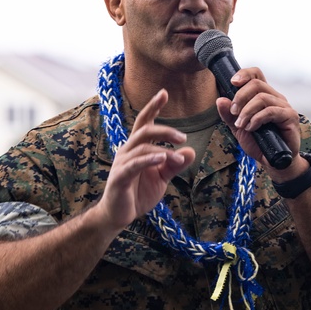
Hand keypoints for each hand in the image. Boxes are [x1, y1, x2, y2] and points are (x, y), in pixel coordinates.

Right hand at [94, 89, 193, 231]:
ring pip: (142, 147)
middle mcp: (127, 151)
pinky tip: (162, 158)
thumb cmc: (138, 193)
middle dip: (164, 130)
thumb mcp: (162, 177)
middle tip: (183, 136)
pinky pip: (134, 164)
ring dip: (163, 151)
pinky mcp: (120, 177)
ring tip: (179, 158)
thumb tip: (191, 151)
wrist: (119, 215)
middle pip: (144, 131)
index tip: (164, 93)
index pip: (144, 123)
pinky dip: (149, 159)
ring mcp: (122, 163)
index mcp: (137, 148)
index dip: (153, 107)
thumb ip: (174, 164)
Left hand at [215, 67, 302, 175]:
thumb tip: (220, 100)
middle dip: (240, 97)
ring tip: (241, 124)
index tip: (232, 82)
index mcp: (264, 96)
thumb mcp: (239, 129)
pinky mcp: (290, 116)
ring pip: (262, 97)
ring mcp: (284, 106)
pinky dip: (257, 119)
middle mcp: (275, 98)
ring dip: (246, 111)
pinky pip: (271, 111)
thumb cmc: (260, 143)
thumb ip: (229, 115)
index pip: (256, 74)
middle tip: (233, 112)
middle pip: (257, 83)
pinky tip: (252, 128)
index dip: (244, 73)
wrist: (274, 161)